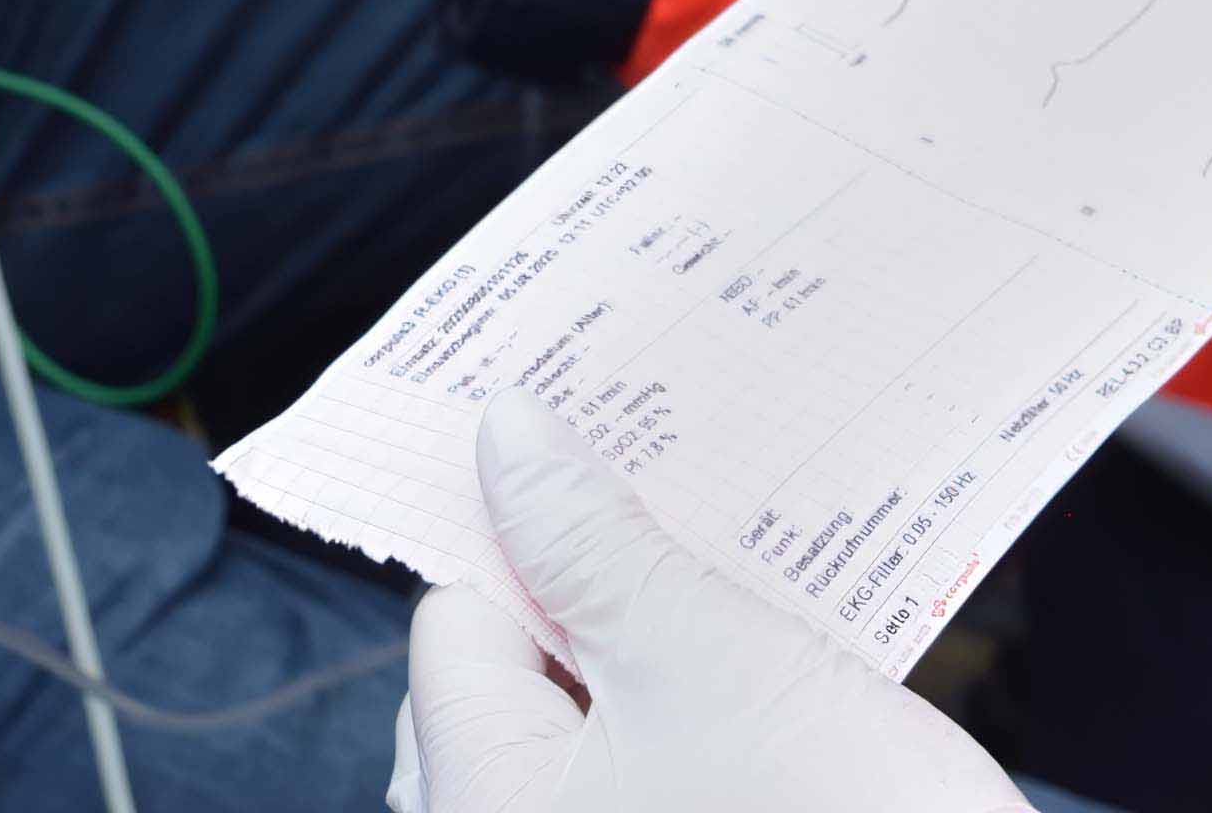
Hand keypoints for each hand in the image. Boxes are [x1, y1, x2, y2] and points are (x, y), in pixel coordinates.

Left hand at [399, 397, 1021, 812]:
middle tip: (665, 508)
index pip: (456, 622)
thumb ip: (591, 545)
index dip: (527, 529)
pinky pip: (636, 770)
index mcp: (488, 801)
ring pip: (578, 722)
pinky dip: (680, 708)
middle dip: (582, 585)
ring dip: (642, 641)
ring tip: (724, 575)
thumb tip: (508, 435)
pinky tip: (755, 653)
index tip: (593, 452)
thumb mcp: (708, 657)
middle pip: (506, 676)